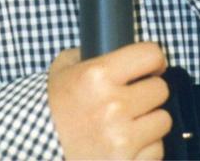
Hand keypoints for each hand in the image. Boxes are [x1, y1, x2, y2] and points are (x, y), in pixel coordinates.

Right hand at [48, 42, 171, 159]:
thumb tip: (115, 49)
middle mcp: (114, 106)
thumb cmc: (50, 108)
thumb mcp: (62, 69)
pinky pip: (156, 150)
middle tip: (135, 97)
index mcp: (98, 75)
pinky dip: (146, 148)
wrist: (36, 147)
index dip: (154, 59)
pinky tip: (127, 144)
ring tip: (130, 122)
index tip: (152, 66)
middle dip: (149, 91)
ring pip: (163, 121)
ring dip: (149, 121)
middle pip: (161, 89)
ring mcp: (122, 139)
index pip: (150, 54)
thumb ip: (88, 54)